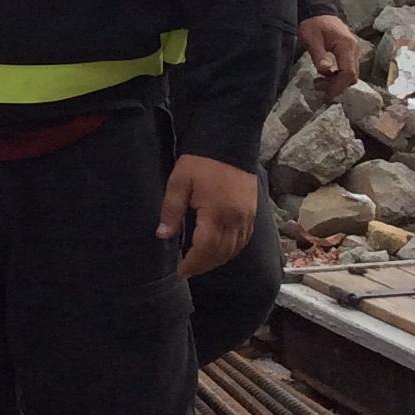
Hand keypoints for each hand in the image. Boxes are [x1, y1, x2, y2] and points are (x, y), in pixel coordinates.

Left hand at [159, 155, 261, 278]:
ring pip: (234, 249)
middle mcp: (235, 220)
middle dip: (203, 265)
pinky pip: (244, 240)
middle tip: (188, 270)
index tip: (180, 271)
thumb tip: (162, 235)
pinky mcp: (252, 212)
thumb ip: (171, 211)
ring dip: (217, 260)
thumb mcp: (179, 183)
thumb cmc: (200, 162)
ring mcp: (247, 217)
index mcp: (216, 214)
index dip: (192, 263)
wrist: (229, 143)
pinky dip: (231, 250)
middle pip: (221, 253)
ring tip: (200, 264)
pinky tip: (220, 251)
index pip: (205, 248)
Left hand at [299, 14, 363, 99]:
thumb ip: (319, 55)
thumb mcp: (311, 39)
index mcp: (347, 46)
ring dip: (336, 82)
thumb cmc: (313, 23)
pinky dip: (338, 76)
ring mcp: (354, 51)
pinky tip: (325, 75)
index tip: (326, 95)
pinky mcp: (349, 53)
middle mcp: (354, 49)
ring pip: (351, 74)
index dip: (338, 86)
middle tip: (317, 87)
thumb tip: (325, 71)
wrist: (317, 10)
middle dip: (336, 85)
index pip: (348, 72)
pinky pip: (347, 69)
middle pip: (352, 76)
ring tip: (318, 82)